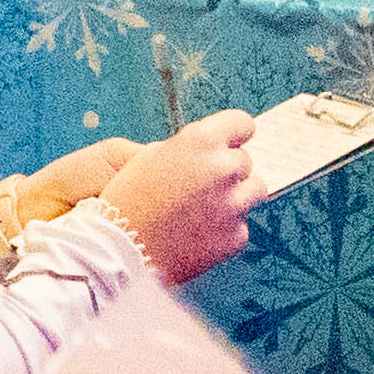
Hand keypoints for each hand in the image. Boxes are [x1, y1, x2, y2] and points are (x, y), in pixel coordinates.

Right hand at [89, 111, 261, 282]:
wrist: (119, 249)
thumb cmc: (128, 201)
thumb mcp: (151, 157)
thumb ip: (188, 150)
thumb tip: (211, 153)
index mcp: (201, 141)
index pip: (242, 124)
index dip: (233, 135)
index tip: (228, 144)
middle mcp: (223, 168)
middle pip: (244, 161)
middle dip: (227, 171)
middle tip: (199, 187)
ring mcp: (233, 204)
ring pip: (254, 191)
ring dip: (235, 197)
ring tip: (204, 210)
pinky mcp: (235, 236)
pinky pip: (241, 226)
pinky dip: (225, 230)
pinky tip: (198, 234)